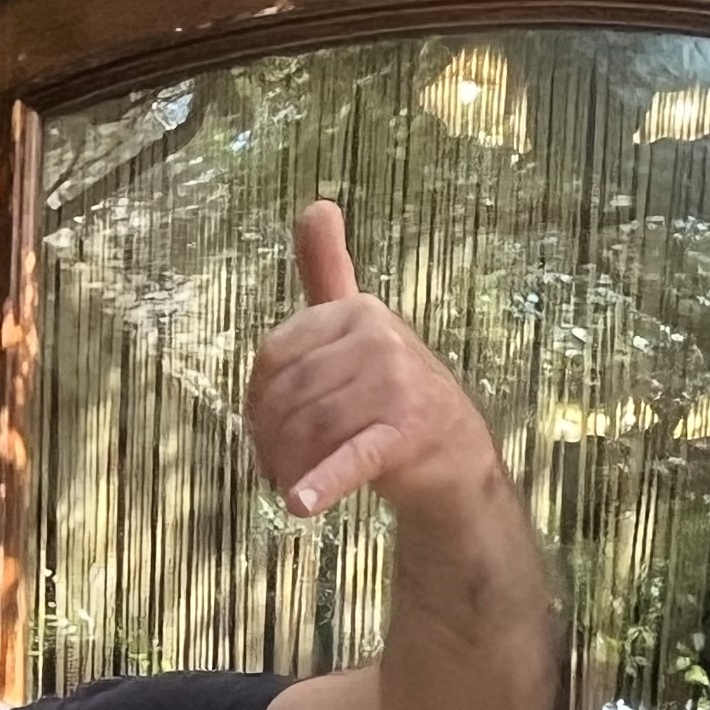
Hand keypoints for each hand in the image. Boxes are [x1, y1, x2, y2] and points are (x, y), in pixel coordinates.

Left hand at [246, 202, 502, 519]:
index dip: (256, 399)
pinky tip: (298, 505)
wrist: (452, 453)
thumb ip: (328, 270)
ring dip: (289, 468)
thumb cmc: (390, 389)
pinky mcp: (405, 434)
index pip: (272, 356)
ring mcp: (396, 385)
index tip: (266, 428)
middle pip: (287, 397)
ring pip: (306, 432)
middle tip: (278, 467)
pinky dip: (321, 485)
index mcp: (358, 312)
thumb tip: (316, 204)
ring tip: (295, 485)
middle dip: (271, 441)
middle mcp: (379, 339)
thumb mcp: (358, 325)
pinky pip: (350, 459)